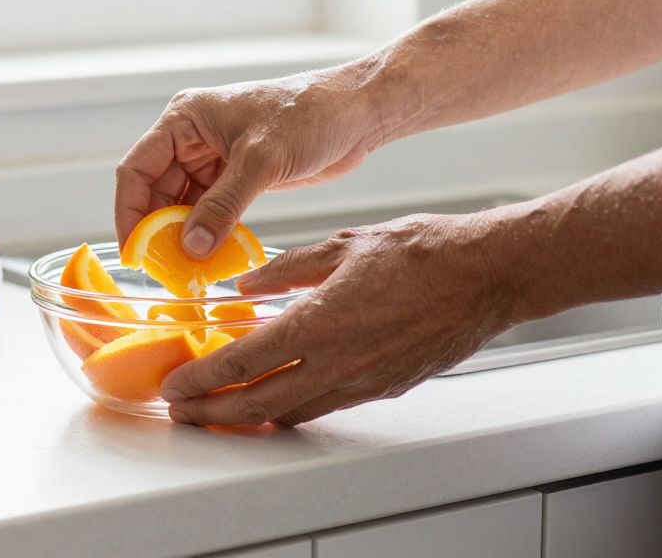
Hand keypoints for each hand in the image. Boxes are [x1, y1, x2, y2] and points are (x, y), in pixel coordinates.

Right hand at [114, 65, 385, 256]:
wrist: (354, 113)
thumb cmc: (309, 114)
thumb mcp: (261, 161)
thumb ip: (223, 205)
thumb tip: (191, 247)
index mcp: (184, 119)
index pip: (137, 169)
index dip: (129, 212)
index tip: (133, 251)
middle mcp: (191, 137)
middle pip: (155, 190)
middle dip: (157, 229)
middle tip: (164, 268)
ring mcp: (213, 156)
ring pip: (181, 203)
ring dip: (183, 234)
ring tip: (187, 268)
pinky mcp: (235, 174)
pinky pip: (208, 208)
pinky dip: (208, 232)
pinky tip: (211, 256)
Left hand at [160, 212, 537, 426]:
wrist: (486, 275)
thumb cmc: (422, 253)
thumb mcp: (341, 245)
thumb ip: (285, 270)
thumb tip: (245, 285)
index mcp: (320, 323)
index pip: (243, 363)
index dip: (202, 380)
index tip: (175, 385)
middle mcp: (338, 362)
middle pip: (258, 404)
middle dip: (212, 412)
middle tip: (182, 412)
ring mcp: (362, 381)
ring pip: (291, 412)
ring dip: (248, 416)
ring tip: (217, 410)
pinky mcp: (383, 388)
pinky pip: (325, 406)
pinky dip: (291, 409)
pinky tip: (275, 399)